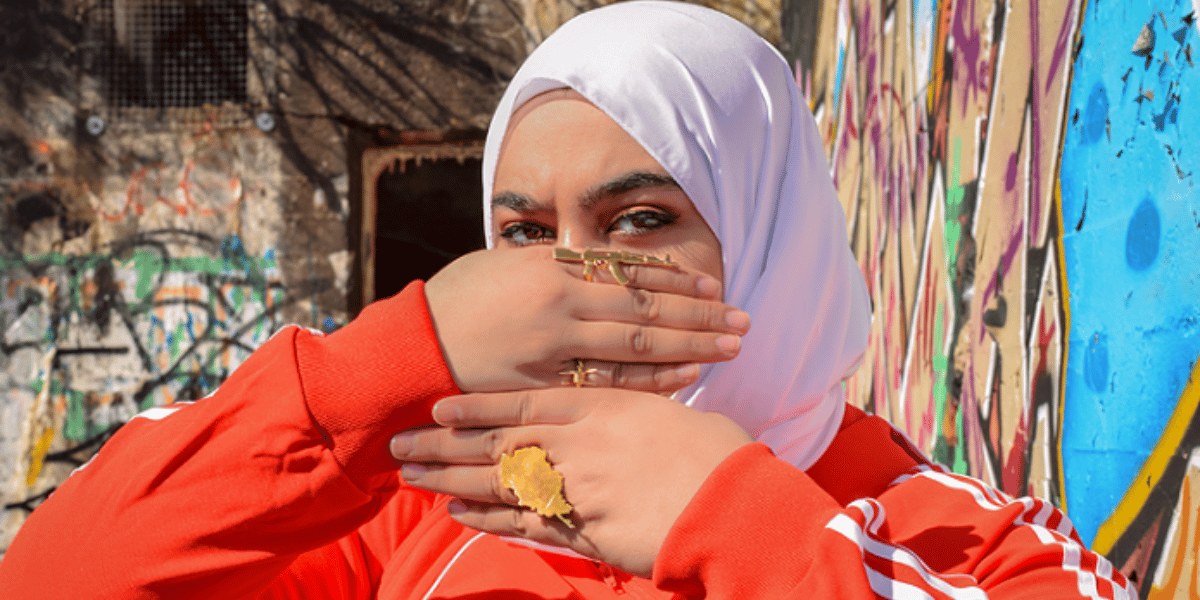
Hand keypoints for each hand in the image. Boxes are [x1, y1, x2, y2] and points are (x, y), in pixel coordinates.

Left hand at [389, 388, 753, 577]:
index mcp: (600, 406)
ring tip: (414, 478)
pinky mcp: (583, 530)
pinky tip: (459, 515)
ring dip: (451, 481)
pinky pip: (523, 524)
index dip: (475, 405)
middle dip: (443, 445)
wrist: (734, 503)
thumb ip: (626, 409)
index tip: (438, 405)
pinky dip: (486, 519)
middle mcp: (578, 444)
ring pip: (498, 482)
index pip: (521, 403)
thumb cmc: (712, 452)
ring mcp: (576, 488)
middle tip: (402, 446)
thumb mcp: (665, 414)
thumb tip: (606, 414)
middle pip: (495, 442)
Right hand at [424, 247, 749, 392]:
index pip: (630, 272)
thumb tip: (599, 264)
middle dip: (699, 315)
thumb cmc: (457, 301)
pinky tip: (682, 378)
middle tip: (743, 321)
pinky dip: (648, 381)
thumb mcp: (506, 266)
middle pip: (646, 309)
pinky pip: (607, 384)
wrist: (410, 349)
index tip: (714, 284)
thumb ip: (556, 268)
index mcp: (551, 269)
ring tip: (729, 348)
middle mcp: (559, 305)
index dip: (677, 278)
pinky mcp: (545, 387)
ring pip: (636, 346)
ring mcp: (553, 349)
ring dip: (688, 346)